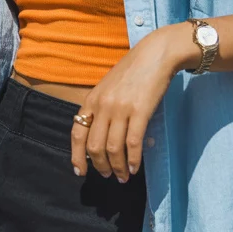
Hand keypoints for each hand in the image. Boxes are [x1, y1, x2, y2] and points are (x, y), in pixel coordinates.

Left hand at [70, 27, 182, 179]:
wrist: (155, 54)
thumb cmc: (133, 71)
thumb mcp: (107, 87)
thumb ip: (101, 108)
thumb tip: (99, 136)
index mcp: (92, 100)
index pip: (77, 133)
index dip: (77, 155)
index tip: (80, 171)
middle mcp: (103, 106)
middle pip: (94, 146)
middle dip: (100, 166)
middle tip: (108, 175)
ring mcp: (121, 109)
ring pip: (113, 148)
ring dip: (118, 167)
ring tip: (123, 177)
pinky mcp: (140, 111)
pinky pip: (133, 143)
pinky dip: (133, 160)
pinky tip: (135, 168)